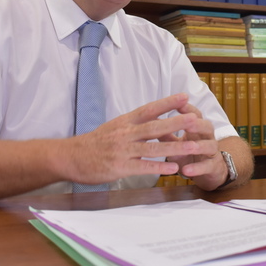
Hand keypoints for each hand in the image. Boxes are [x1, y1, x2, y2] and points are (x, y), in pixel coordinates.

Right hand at [61, 93, 213, 184]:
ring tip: (192, 146)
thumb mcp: (113, 127)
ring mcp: (122, 151)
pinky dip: (159, 167)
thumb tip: (154, 117)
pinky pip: (143, 167)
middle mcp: (125, 133)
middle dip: (176, 122)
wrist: (70, 157)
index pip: (149, 109)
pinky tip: (174, 168)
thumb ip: (133, 124)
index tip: (184, 97)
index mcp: (124, 121)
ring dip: (174, 147)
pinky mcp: (119, 167)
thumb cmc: (94, 143)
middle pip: (154, 127)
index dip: (167, 103)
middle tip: (195, 118)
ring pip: (153, 148)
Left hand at [158, 101, 227, 190]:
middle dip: (198, 124)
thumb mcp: (177, 143)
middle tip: (188, 124)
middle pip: (207, 126)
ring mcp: (212, 152)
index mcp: (197, 128)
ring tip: (191, 147)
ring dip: (200, 146)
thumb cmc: (189, 153)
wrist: (208, 171)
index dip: (188, 109)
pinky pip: (207, 167)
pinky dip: (197, 168)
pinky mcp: (213, 167)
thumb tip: (150, 122)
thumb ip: (167, 134)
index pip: (195, 114)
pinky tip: (186, 171)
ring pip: (210, 146)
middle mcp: (207, 137)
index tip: (178, 104)